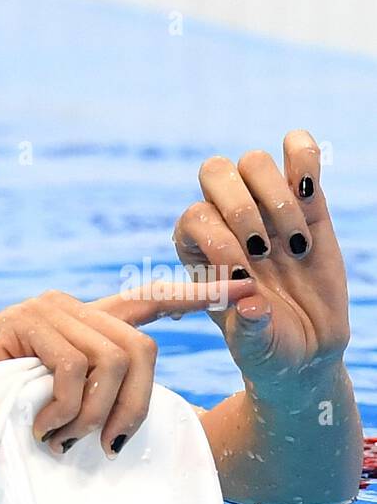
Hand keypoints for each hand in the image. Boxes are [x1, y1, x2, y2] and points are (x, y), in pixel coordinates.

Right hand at [0, 280, 255, 456]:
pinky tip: (39, 427)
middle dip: (134, 407)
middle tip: (103, 447)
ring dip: (91, 415)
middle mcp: (67, 307)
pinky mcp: (22, 322)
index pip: (147, 301)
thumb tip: (128, 429)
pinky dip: (64, 409)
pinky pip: (74, 367)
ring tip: (57, 440)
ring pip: (112, 360)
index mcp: (79, 324)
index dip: (196, 295)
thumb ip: (86, 399)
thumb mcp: (47, 408)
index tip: (245, 290)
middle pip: (141, 349)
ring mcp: (45, 310)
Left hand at [173, 129, 349, 398]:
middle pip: (213, 171)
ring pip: (253, 162)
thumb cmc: (267, 349)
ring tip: (296, 245)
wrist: (307, 349)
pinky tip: (312, 190)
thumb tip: (252, 302)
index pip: (193, 217)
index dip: (218, 240)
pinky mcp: (309, 201)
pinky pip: (300, 154)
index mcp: (197, 251)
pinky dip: (304, 155)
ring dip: (276, 198)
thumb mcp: (255, 347)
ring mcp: (265, 207)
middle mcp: (225, 222)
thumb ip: (249, 328)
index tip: (244, 277)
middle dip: (240, 207)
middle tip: (266, 250)